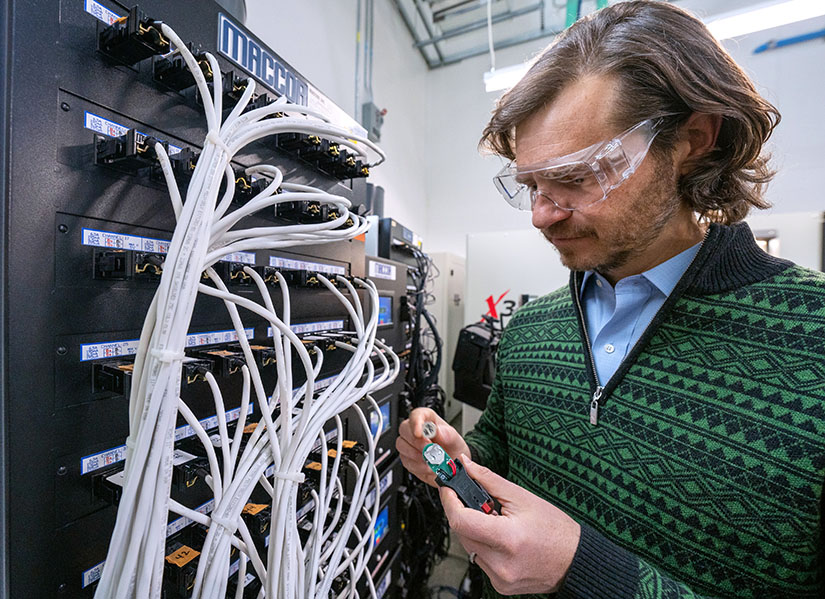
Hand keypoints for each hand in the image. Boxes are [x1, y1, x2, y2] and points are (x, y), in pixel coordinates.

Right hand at [396, 408, 469, 487]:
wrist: (453, 467)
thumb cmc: (453, 449)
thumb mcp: (456, 441)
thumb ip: (448, 434)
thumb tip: (438, 431)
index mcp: (429, 420)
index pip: (416, 414)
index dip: (415, 422)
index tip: (419, 433)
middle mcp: (417, 431)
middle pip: (404, 429)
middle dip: (416, 441)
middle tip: (428, 450)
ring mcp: (410, 445)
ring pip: (401, 445)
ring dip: (415, 455)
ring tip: (430, 460)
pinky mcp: (408, 459)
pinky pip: (405, 461)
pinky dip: (417, 466)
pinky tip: (427, 467)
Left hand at [439, 454, 580, 594]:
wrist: (575, 561)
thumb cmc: (555, 529)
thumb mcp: (522, 497)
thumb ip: (489, 480)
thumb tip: (466, 464)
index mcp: (507, 539)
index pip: (461, 520)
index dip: (449, 501)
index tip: (448, 488)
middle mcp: (500, 563)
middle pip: (462, 533)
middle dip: (462, 512)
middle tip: (474, 500)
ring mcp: (499, 578)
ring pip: (469, 547)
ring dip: (474, 530)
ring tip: (497, 521)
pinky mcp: (500, 585)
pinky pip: (480, 560)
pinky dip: (484, 545)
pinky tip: (501, 539)